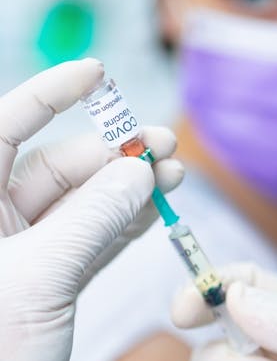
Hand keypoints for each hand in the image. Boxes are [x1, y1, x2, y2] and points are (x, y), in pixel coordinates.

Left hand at [0, 59, 181, 360]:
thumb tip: (137, 170)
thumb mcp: (38, 279)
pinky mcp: (49, 286)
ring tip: (175, 176)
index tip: (96, 74)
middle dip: (111, 154)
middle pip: (54, 168)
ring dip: (128, 190)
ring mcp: (21, 257)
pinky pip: (92, 241)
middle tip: (163, 148)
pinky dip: (126, 225)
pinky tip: (155, 210)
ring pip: (81, 206)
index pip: (2, 132)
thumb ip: (90, 219)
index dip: (47, 96)